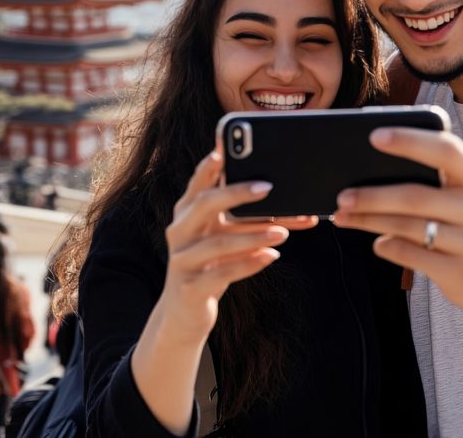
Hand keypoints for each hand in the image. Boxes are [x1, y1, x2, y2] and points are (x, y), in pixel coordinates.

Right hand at [156, 149, 315, 344]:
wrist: (185, 312)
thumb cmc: (212, 263)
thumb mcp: (223, 235)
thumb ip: (242, 214)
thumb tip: (281, 189)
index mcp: (187, 213)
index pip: (198, 183)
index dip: (209, 166)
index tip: (224, 149)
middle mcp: (180, 231)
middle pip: (204, 205)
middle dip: (236, 193)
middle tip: (269, 187)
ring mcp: (182, 260)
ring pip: (217, 242)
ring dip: (253, 234)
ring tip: (283, 231)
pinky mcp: (190, 288)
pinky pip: (222, 273)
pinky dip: (250, 263)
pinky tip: (272, 257)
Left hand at [333, 128, 462, 318]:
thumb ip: (434, 180)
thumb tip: (371, 167)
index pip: (447, 151)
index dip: (410, 141)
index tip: (374, 136)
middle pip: (417, 196)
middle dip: (374, 195)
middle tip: (343, 195)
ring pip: (409, 227)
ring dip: (370, 221)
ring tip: (344, 216)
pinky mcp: (461, 273)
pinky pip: (411, 256)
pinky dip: (387, 247)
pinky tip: (377, 243)